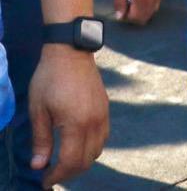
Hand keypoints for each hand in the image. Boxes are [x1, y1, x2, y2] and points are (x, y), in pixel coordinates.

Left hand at [28, 46, 109, 187]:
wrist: (71, 52)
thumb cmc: (49, 79)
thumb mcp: (38, 110)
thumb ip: (40, 140)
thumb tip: (39, 165)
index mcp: (76, 123)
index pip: (70, 161)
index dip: (57, 175)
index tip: (44, 181)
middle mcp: (94, 122)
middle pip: (86, 160)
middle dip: (69, 172)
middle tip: (52, 175)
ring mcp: (103, 115)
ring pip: (97, 150)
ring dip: (82, 161)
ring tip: (64, 162)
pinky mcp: (105, 109)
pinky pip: (103, 137)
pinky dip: (91, 148)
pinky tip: (77, 145)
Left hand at [113, 0, 162, 24]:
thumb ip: (119, 2)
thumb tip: (120, 17)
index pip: (135, 18)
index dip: (126, 17)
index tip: (121, 10)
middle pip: (144, 18)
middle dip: (134, 17)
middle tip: (126, 8)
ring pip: (151, 13)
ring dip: (141, 13)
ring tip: (132, 3)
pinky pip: (155, 6)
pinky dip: (147, 7)